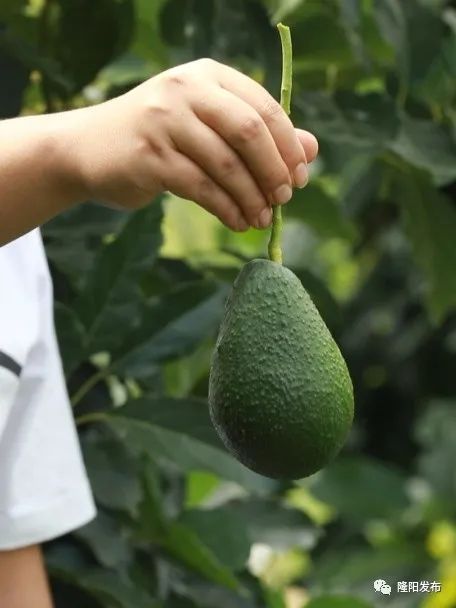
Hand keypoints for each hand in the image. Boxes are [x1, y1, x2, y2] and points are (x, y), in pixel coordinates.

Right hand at [69, 58, 317, 230]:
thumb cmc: (158, 139)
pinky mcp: (149, 155)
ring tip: (262, 220)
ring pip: (226, 165)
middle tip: (284, 200)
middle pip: (250, 131)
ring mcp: (164, 120)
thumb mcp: (208, 127)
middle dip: (274, 171)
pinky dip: (226, 209)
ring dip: (251, 198)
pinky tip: (237, 222)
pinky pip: (201, 188)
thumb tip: (312, 149)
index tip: (299, 178)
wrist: (87, 149)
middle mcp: (186, 89)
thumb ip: (258, 134)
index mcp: (208, 76)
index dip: (289, 146)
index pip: (264, 107)